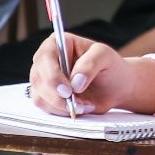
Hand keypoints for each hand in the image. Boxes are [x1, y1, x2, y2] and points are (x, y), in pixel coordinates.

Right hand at [28, 33, 154, 117]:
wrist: (115, 87)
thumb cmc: (110, 66)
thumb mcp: (106, 57)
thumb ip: (91, 64)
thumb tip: (75, 82)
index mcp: (58, 43)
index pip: (44, 57)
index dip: (52, 75)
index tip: (67, 90)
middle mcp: (47, 60)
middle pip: (38, 79)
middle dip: (56, 95)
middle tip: (75, 103)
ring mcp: (44, 79)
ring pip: (39, 96)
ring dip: (60, 105)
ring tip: (83, 104)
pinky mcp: (46, 96)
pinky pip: (45, 108)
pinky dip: (61, 111)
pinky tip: (78, 107)